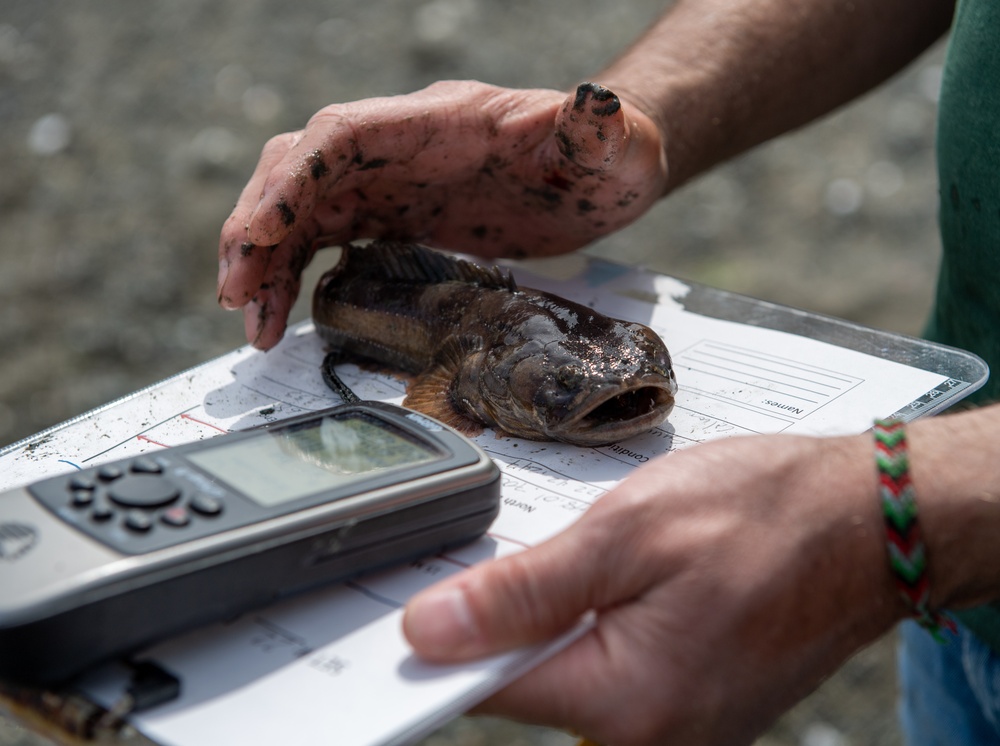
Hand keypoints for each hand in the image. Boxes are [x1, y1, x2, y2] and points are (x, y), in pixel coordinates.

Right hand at [216, 80, 666, 347]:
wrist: (603, 172)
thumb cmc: (608, 154)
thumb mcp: (611, 144)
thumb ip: (594, 128)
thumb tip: (593, 102)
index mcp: (437, 123)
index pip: (342, 136)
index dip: (294, 179)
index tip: (256, 232)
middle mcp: (400, 148)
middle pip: (302, 171)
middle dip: (259, 226)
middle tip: (236, 292)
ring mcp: (392, 182)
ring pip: (302, 210)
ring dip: (265, 261)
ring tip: (251, 322)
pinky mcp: (395, 216)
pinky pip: (325, 240)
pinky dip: (294, 275)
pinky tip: (281, 317)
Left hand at [403, 432, 906, 745]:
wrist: (862, 522)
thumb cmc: (763, 514)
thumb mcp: (627, 532)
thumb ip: (522, 593)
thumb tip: (431, 632)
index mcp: (624, 704)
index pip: (484, 689)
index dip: (436, 645)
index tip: (406, 607)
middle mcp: (646, 738)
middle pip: (521, 684)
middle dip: (502, 619)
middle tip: (530, 549)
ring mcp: (670, 726)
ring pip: (563, 672)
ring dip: (551, 614)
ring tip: (593, 556)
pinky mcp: (682, 702)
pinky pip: (605, 668)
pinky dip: (590, 622)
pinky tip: (613, 578)